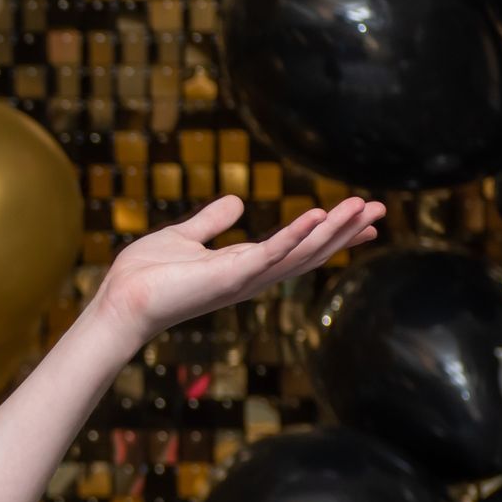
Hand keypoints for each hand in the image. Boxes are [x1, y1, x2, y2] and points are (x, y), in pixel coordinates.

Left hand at [93, 192, 384, 349]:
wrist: (120, 299)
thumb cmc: (146, 275)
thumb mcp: (185, 237)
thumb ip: (212, 222)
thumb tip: (237, 202)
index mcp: (245, 265)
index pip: (299, 247)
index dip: (332, 233)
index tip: (364, 218)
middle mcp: (253, 275)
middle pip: (312, 252)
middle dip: (346, 231)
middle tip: (381, 209)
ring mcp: (244, 278)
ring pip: (301, 252)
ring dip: (333, 230)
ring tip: (364, 206)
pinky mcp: (230, 276)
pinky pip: (271, 253)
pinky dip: (295, 235)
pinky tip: (319, 215)